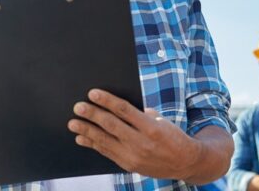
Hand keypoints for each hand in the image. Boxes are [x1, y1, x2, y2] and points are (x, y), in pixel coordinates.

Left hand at [67, 89, 201, 179]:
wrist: (184, 162)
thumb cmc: (172, 136)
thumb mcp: (161, 121)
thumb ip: (140, 114)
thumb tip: (117, 107)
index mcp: (151, 127)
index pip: (124, 110)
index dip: (107, 101)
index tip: (93, 93)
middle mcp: (141, 143)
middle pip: (111, 125)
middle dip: (92, 115)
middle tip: (78, 107)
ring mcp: (133, 156)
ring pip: (105, 141)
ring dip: (87, 131)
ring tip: (73, 123)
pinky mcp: (128, 165)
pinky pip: (107, 153)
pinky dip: (93, 145)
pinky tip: (82, 138)